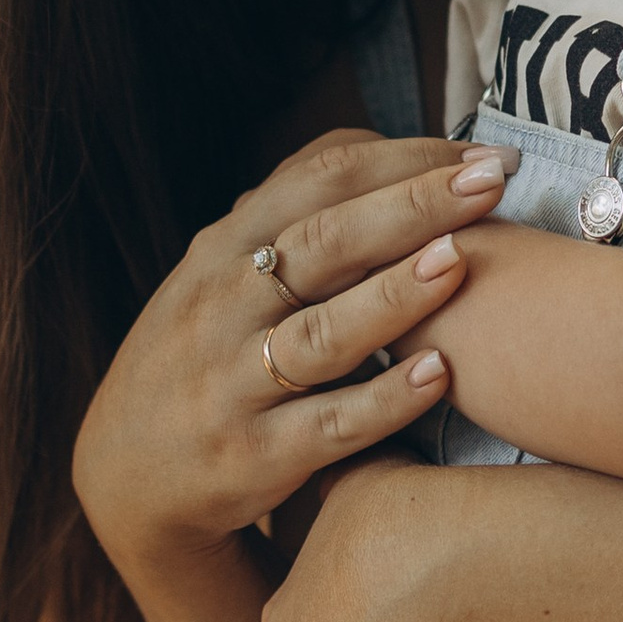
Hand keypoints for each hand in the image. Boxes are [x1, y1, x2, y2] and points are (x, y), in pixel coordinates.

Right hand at [72, 129, 514, 575]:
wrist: (129, 475)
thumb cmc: (205, 353)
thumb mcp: (222, 274)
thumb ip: (294, 215)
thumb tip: (388, 146)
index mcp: (224, 248)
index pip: (318, 180)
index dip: (405, 158)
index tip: (483, 153)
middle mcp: (222, 306)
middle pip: (325, 241)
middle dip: (415, 205)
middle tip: (493, 181)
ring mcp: (234, 383)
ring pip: (323, 333)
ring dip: (395, 294)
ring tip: (461, 262)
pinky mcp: (253, 456)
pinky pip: (328, 425)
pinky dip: (385, 400)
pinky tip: (439, 375)